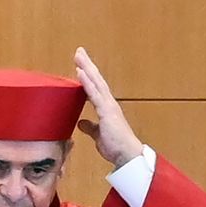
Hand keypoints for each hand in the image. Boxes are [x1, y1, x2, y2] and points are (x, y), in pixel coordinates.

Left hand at [73, 47, 141, 167]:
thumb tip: (81, 122)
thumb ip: (90, 127)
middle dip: (87, 65)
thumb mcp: (98, 135)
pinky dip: (87, 82)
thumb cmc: (115, 147)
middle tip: (79, 51)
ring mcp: (109, 106)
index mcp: (106, 107)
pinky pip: (95, 93)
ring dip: (86, 68)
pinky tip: (80, 72)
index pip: (95, 87)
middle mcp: (108, 103)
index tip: (80, 64)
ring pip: (96, 82)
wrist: (127, 155)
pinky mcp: (107, 111)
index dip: (88, 75)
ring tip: (78, 56)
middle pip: (96, 79)